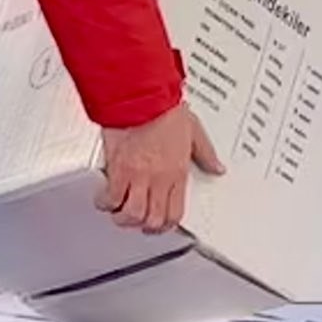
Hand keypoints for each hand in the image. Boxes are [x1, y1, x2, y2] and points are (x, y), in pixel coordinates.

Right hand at [97, 106, 225, 232]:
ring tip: (120, 211)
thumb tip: (217, 167)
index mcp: (177, 172)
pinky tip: (105, 198)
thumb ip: (206, 154)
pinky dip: (105, 202)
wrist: (141, 96)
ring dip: (124, 218)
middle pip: (152, 219)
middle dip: (143, 226)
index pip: (175, 213)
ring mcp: (137, 176)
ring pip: (131, 214)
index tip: (158, 223)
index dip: (165, 225)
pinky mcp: (118, 169)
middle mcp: (158, 179)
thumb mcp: (195, 131)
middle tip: (138, 221)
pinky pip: (110, 198)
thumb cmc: (164, 108)